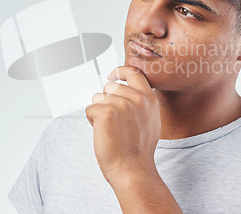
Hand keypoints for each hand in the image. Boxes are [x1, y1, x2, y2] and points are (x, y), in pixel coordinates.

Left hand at [85, 66, 160, 185]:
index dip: (119, 71)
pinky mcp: (106, 112)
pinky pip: (90, 109)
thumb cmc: (138, 149)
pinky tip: (103, 133)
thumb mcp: (151, 120)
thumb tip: (126, 89)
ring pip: (98, 97)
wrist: (132, 169)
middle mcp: (136, 98)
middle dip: (106, 100)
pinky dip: (91, 120)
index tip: (112, 75)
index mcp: (149, 98)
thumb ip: (141, 102)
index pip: (133, 72)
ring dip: (99, 111)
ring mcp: (121, 104)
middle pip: (110, 86)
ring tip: (110, 129)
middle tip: (113, 122)